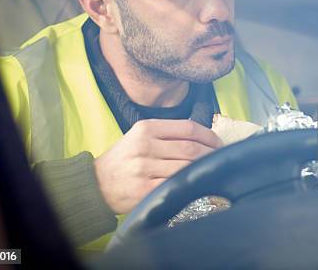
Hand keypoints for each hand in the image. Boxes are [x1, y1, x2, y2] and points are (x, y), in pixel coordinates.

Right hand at [94, 119, 222, 213]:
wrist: (96, 183)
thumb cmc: (124, 158)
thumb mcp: (139, 136)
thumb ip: (167, 134)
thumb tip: (204, 138)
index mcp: (146, 128)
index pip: (189, 128)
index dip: (210, 136)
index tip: (220, 143)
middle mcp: (145, 145)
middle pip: (191, 148)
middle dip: (211, 154)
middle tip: (221, 159)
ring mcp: (144, 167)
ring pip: (186, 167)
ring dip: (203, 170)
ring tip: (212, 171)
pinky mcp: (144, 189)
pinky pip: (176, 184)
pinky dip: (190, 183)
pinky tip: (197, 184)